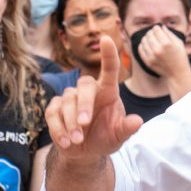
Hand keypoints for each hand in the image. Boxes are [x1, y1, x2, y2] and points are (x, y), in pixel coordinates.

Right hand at [46, 37, 143, 164]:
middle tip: (84, 124)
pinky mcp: (55, 109)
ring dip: (71, 122)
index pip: (110, 69)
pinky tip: (66, 142)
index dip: (108, 54)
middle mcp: (89, 91)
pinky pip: (53, 113)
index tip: (106, 38)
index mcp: (108, 91)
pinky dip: (59, 129)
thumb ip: (127, 128)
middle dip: (83, 104)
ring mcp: (70, 98)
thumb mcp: (119, 136)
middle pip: (84, 85)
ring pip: (67, 100)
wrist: (85, 152)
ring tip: (77, 140)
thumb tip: (138, 121)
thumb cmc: (105, 138)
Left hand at [136, 25, 190, 80]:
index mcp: (167, 43)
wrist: (177, 73)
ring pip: (143, 41)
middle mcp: (158, 49)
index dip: (156, 28)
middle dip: (151, 32)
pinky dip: (142, 45)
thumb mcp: (179, 43)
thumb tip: (162, 27)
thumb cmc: (180, 57)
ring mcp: (152, 56)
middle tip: (154, 33)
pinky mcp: (148, 61)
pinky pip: (140, 49)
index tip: (157, 28)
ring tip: (150, 39)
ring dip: (146, 38)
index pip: (156, 30)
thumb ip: (170, 34)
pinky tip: (147, 45)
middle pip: (149, 35)